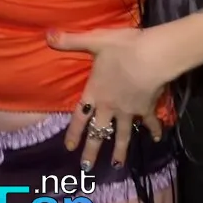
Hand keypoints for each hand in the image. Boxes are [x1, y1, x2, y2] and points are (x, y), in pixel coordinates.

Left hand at [47, 26, 165, 170]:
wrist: (151, 57)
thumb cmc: (121, 49)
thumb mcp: (94, 41)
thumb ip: (70, 40)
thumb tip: (46, 35)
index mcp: (95, 92)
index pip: (80, 116)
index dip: (74, 132)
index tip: (69, 148)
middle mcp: (110, 107)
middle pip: (99, 132)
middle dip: (92, 150)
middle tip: (87, 168)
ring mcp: (129, 111)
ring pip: (122, 135)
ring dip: (120, 150)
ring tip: (117, 164)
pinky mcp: (147, 109)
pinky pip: (150, 123)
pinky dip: (154, 130)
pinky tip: (156, 139)